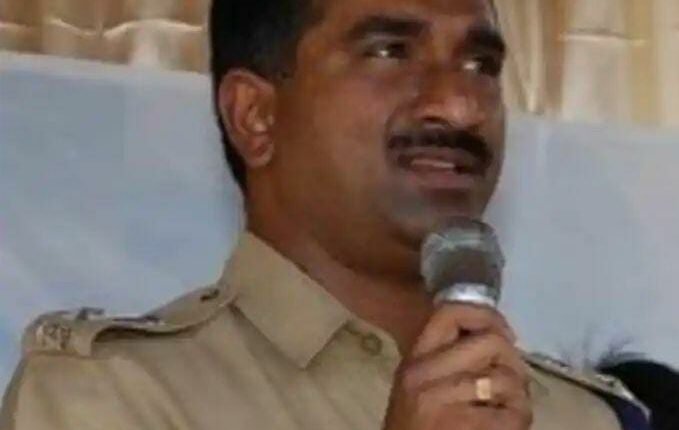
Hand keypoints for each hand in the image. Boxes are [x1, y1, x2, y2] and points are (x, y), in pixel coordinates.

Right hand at [383, 304, 531, 429]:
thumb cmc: (418, 429)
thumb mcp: (419, 388)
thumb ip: (446, 361)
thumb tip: (496, 336)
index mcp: (414, 361)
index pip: (449, 313)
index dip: (486, 316)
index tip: (503, 333)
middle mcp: (423, 375)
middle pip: (491, 341)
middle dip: (513, 361)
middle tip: (512, 383)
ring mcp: (442, 402)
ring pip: (507, 378)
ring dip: (518, 397)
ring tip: (508, 409)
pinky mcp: (464, 427)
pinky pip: (514, 412)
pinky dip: (518, 420)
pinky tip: (505, 426)